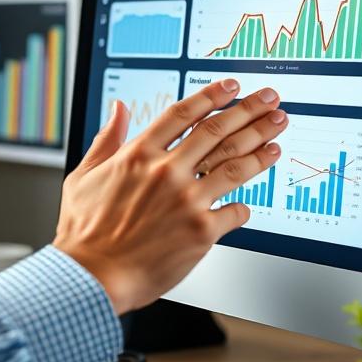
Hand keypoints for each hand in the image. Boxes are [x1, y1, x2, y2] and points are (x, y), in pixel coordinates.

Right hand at [53, 80, 286, 314]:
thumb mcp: (84, 175)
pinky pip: (235, 212)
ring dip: (260, 147)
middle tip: (269, 101)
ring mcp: (187, 200)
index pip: (183, 114)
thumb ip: (106, 139)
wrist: (93, 275)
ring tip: (276, 135)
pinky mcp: (201, 231)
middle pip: (217, 131)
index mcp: (138, 155)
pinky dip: (245, 206)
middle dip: (249, 112)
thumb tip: (119, 109)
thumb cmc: (85, 232)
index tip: (231, 87)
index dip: (211, 96)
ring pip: (234, 165)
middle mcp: (166, 172)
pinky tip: (251, 200)